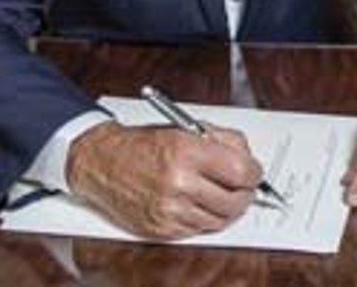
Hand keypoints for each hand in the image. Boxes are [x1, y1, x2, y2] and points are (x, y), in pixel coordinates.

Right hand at [66, 120, 261, 238]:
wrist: (102, 161)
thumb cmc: (143, 144)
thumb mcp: (186, 127)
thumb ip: (223, 140)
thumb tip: (248, 158)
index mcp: (186, 151)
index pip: (241, 172)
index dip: (254, 173)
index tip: (254, 173)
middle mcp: (178, 182)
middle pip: (234, 201)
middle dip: (245, 195)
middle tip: (244, 188)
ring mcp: (168, 209)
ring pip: (218, 220)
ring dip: (226, 209)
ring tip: (220, 194)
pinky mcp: (160, 228)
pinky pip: (197, 229)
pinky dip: (203, 218)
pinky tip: (198, 203)